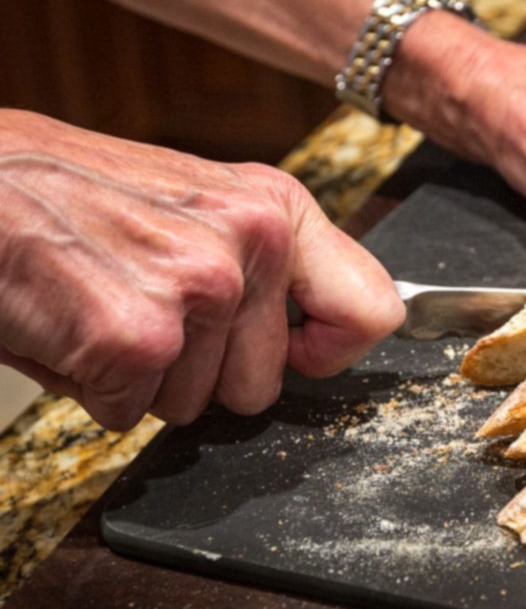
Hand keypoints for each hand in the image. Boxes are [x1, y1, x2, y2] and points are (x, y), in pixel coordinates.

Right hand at [0, 111, 403, 430]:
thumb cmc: (70, 196)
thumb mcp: (195, 206)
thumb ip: (264, 266)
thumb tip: (319, 336)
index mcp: (276, 208)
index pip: (373, 311)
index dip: (330, 352)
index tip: (297, 352)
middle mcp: (252, 241)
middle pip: (263, 387)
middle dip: (197, 370)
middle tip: (140, 305)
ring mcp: (200, 289)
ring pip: (194, 406)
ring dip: (140, 376)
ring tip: (98, 301)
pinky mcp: (140, 337)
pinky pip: (130, 413)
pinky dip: (90, 386)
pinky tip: (69, 323)